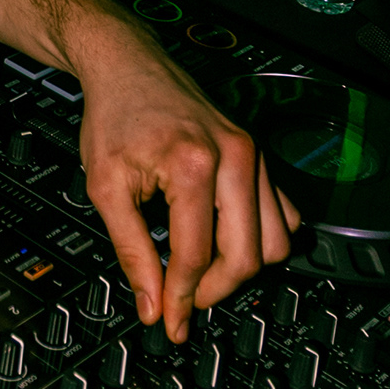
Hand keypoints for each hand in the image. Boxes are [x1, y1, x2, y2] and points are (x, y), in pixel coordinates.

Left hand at [73, 17, 299, 341]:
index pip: (197, 254)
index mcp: (194, 164)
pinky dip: (261, 238)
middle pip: (249, 254)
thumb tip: (152, 305)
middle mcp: (235, 156)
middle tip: (183, 299)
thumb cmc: (115, 116)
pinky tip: (224, 242)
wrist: (128, 66)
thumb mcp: (105, 187)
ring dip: (242, 267)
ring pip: (278, 240)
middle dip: (215, 290)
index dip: (181, 298)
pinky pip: (283, 213)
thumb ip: (131, 251)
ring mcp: (254, 155)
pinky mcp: (260, 157)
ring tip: (201, 271)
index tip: (169, 322)